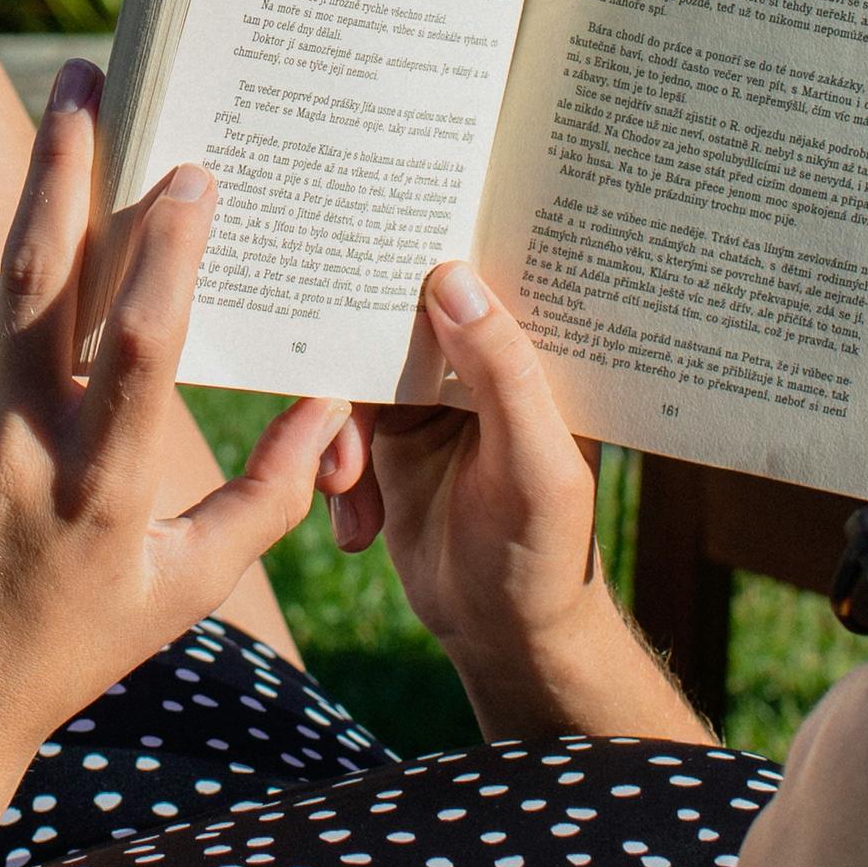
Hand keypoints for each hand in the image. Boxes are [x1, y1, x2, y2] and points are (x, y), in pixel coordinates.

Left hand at [0, 63, 346, 866]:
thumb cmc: (68, 647)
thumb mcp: (182, 589)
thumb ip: (271, 496)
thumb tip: (334, 402)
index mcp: (101, 489)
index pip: (142, 342)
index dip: (169, 249)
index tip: (192, 171)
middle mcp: (13, 456)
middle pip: (37, 275)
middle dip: (65, 164)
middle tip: (83, 78)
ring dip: (23, 293)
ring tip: (42, 341)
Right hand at [333, 259, 703, 743]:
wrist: (502, 636)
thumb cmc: (541, 554)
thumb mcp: (531, 463)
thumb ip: (501, 370)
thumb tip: (450, 277)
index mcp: (534, 355)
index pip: (487, 279)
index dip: (436, 250)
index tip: (378, 229)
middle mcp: (483, 364)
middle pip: (404, 318)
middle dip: (355, 358)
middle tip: (326, 398)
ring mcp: (434, 399)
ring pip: (360, 373)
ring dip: (340, 433)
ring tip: (341, 486)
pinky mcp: (392, 437)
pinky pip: (341, 423)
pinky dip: (334, 469)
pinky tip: (355, 527)